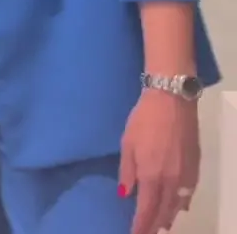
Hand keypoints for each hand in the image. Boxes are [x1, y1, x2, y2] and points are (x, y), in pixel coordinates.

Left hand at [120, 89, 200, 233]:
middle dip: (155, 224)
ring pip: (178, 204)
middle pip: (164, 210)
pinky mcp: (195, 166)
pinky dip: (182, 203)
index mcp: (152, 175)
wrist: (172, 101)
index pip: (147, 209)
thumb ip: (127, 171)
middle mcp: (171, 180)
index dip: (141, 225)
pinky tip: (179, 207)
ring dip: (169, 216)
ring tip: (161, 226)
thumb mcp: (127, 144)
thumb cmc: (143, 121)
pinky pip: (189, 193)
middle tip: (147, 233)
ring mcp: (186, 174)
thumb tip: (127, 194)